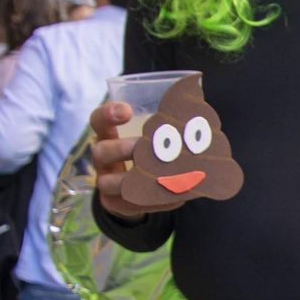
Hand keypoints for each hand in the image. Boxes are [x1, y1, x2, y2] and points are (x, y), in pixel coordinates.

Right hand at [90, 101, 180, 219]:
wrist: (135, 189)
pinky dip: (156, 200)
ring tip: (162, 177)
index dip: (108, 114)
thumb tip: (201, 95)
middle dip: (123, 149)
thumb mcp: (152, 134)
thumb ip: (167, 120)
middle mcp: (103, 158)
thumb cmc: (149, 153)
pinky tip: (179, 196)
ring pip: (109, 183)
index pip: (98, 120)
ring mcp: (105, 182)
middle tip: (143, 147)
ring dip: (134, 180)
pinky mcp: (115, 204)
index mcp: (109, 136)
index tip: (127, 110)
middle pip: (101, 151)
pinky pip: (130, 205)